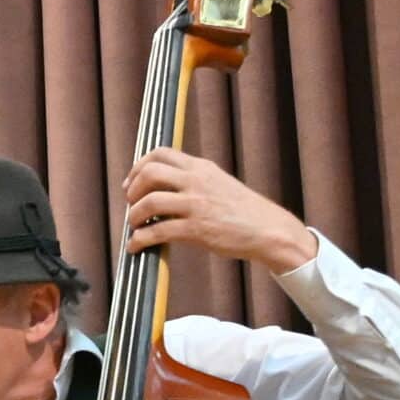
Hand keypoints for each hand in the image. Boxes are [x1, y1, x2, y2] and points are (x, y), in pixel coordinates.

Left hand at [123, 149, 317, 270]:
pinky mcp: (196, 228)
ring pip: (149, 202)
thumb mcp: (217, 182)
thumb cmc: (242, 210)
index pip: (160, 153)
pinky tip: (136, 246)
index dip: (137, 168)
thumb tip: (159, 187)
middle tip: (132, 206)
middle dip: (132, 191)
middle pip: (149, 173)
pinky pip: (156, 232)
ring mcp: (196, 204)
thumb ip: (192, 180)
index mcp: (201, 167)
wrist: (269, 229)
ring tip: (135, 227)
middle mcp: (197, 181)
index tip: (130, 184)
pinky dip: (139, 240)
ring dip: (134, 217)